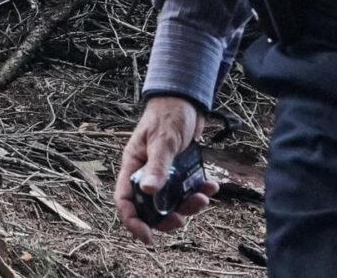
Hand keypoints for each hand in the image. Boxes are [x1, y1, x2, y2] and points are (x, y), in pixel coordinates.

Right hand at [116, 94, 211, 244]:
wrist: (187, 100)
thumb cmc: (168, 114)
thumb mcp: (164, 140)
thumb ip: (157, 165)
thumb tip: (148, 191)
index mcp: (133, 166)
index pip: (125, 200)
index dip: (133, 221)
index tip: (148, 237)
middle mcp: (146, 173)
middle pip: (150, 208)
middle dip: (166, 218)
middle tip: (182, 220)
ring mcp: (164, 174)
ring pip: (172, 202)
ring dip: (188, 205)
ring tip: (203, 198)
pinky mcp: (180, 172)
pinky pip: (188, 191)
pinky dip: (200, 192)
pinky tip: (211, 185)